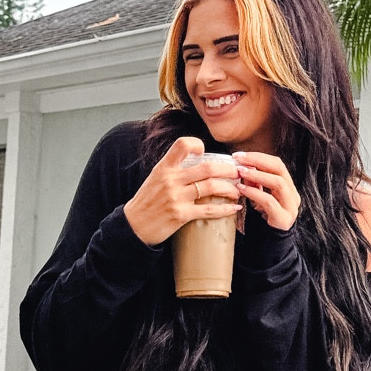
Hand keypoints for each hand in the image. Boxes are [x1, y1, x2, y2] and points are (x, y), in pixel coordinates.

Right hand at [123, 136, 240, 246]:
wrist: (133, 226)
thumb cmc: (147, 201)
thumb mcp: (156, 178)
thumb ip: (174, 170)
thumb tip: (197, 164)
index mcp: (164, 167)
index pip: (182, 145)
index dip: (197, 144)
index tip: (206, 151)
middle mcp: (171, 180)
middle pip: (207, 168)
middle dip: (228, 170)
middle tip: (238, 172)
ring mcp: (176, 197)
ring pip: (212, 187)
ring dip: (230, 189)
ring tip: (237, 191)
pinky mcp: (181, 215)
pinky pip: (209, 210)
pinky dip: (225, 209)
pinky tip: (234, 209)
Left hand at [234, 151, 299, 231]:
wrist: (270, 248)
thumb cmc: (262, 222)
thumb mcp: (257, 199)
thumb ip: (254, 184)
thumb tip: (242, 167)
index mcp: (288, 188)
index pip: (277, 164)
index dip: (258, 157)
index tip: (239, 155)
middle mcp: (293, 195)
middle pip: (279, 169)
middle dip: (257, 161)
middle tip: (239, 160)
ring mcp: (291, 207)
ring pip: (278, 183)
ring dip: (257, 175)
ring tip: (240, 172)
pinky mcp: (284, 219)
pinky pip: (270, 201)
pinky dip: (254, 193)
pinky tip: (242, 189)